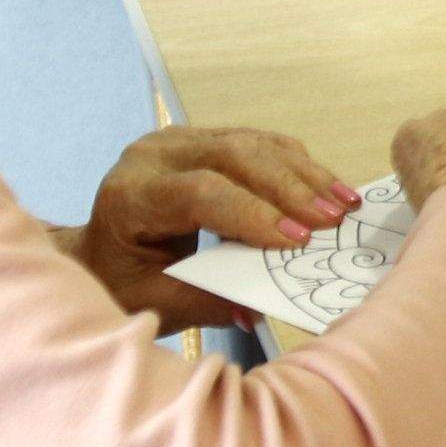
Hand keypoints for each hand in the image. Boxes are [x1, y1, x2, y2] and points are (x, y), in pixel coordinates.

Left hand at [74, 126, 366, 331]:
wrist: (100, 252)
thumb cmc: (122, 281)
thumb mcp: (154, 302)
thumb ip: (203, 302)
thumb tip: (257, 308)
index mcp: (131, 195)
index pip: (199, 193)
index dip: (252, 214)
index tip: (297, 241)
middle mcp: (154, 155)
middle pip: (233, 156)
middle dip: (289, 189)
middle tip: (334, 220)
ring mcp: (181, 140)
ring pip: (253, 143)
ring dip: (304, 175)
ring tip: (344, 205)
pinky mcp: (205, 138)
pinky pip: (259, 143)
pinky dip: (297, 166)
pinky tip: (329, 189)